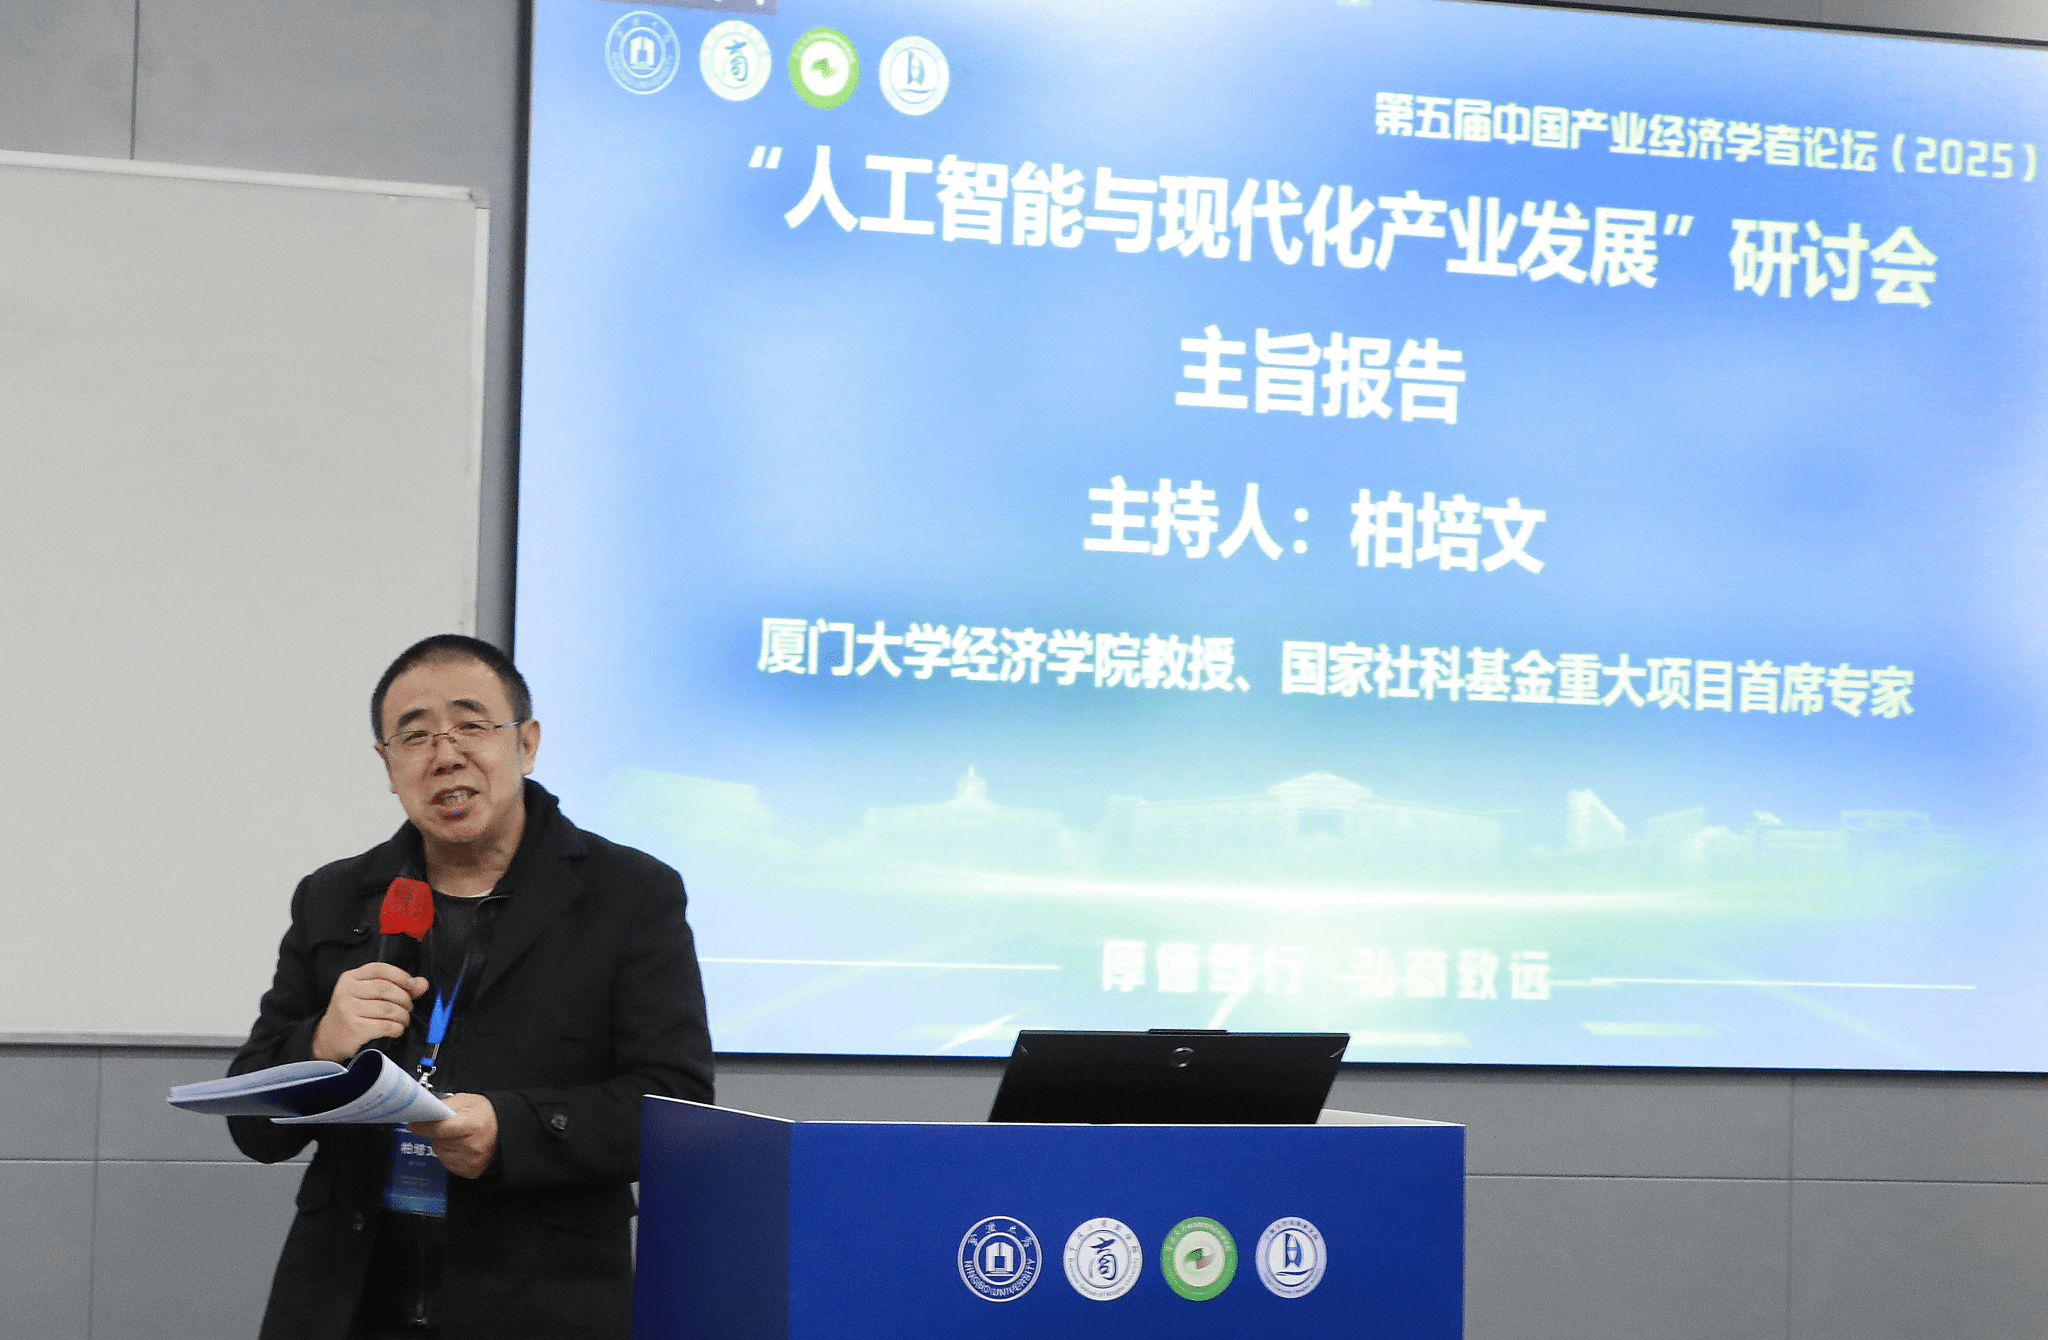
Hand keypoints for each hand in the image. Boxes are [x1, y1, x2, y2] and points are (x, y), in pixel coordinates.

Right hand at [311, 962, 427, 1062]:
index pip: (380, 969)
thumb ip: (396, 986)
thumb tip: (422, 984)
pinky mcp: (354, 1028)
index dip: (401, 976)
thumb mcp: (368, 995)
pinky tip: (396, 1029)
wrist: (328, 1038)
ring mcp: (348, 1010)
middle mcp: (347, 991)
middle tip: (408, 1007)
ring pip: (388, 1008)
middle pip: (386, 989)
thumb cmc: (352, 1013)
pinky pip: (385, 1026)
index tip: (412, 985)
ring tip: (404, 1020)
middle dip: (405, 998)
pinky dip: (397, 1028)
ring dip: (403, 1016)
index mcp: (350, 978)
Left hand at [411, 1093, 497, 1178]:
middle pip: (437, 1141)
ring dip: (443, 1143)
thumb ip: (445, 1105)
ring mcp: (470, 1161)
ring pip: (439, 1152)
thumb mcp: (467, 1101)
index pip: (437, 1128)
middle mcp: (471, 1146)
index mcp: (472, 1125)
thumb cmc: (486, 1114)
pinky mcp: (469, 1171)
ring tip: (458, 1135)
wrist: (506, 1131)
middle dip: (437, 1133)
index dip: (423, 1125)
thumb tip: (423, 1113)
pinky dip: (449, 1153)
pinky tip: (461, 1146)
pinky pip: (446, 1162)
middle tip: (450, 1126)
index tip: (415, 1123)